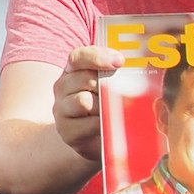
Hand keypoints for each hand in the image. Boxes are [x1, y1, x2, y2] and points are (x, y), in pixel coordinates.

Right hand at [53, 45, 123, 162]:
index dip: (98, 58)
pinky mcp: (67, 131)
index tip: (120, 61)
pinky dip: (103, 125)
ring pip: (84, 101)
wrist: (90, 136)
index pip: (78, 57)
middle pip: (85, 79)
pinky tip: (108, 127)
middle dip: (107, 87)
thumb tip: (132, 66)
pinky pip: (89, 124)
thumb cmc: (104, 105)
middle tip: (121, 95)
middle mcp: (63, 87)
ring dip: (104, 107)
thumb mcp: (108, 84)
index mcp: (73, 70)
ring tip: (113, 113)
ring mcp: (61, 110)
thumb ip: (115, 72)